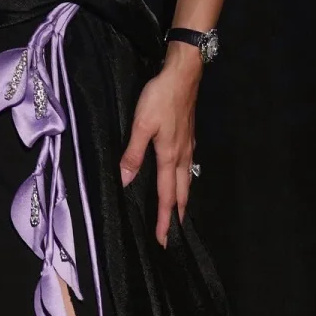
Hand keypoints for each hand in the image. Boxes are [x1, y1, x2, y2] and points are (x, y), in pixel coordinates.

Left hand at [118, 59, 199, 245]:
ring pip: (186, 180)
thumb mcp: (141, 125)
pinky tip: (179, 178)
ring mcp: (188, 145)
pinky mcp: (188, 136)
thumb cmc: (160, 98)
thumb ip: (133, 153)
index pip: (167, 196)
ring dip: (182, 199)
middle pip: (181, 192)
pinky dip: (183, 181)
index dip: (164, 219)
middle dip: (177, 215)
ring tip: (177, 213)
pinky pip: (187, 167)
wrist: (183, 74)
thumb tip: (126, 181)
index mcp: (170, 156)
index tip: (162, 240)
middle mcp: (182, 155)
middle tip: (172, 234)